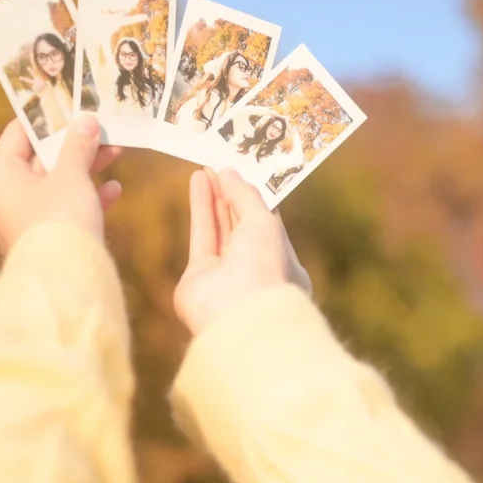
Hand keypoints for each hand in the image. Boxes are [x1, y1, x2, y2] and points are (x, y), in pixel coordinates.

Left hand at [0, 114, 123, 249]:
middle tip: (100, 128)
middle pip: (39, 160)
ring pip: (54, 184)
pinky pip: (62, 209)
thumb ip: (78, 145)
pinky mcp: (42, 237)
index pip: (17, 134)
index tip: (70, 105)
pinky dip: (86, 198)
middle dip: (74, 145)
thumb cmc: (60, 219)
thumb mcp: (71, 175)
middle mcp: (3, 198)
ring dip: (85, 169)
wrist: (66, 280)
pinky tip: (113, 191)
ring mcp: (21, 220)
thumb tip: (86, 121)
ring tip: (115, 152)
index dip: (46, 119)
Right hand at [175, 168, 310, 336]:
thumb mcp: (265, 222)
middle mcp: (255, 270)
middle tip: (220, 166)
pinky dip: (200, 207)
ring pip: (220, 229)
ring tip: (206, 168)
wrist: (241, 316)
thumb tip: (229, 173)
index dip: (255, 199)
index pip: (269, 225)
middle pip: (241, 225)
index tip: (245, 174)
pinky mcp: (198, 278)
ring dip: (214, 197)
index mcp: (283, 264)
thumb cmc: (267, 268)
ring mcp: (225, 276)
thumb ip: (246, 196)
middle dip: (231, 195)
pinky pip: (201, 235)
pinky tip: (198, 180)